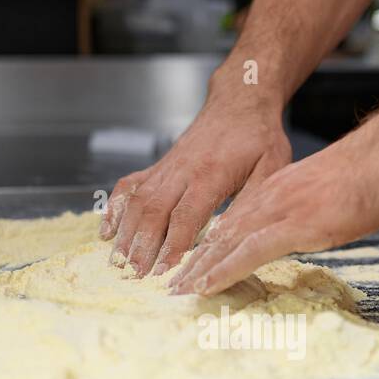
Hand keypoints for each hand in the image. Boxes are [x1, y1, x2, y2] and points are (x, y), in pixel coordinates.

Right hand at [101, 81, 291, 276]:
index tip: (163, 272)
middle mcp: (182, 170)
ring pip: (137, 202)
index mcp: (211, 174)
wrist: (240, 101)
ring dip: (126, 233)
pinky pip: (129, 186)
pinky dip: (114, 208)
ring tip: (118, 263)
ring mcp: (166, 168)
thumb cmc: (259, 137)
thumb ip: (252, 202)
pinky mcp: (159, 166)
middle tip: (134, 276)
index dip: (172, 245)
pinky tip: (107, 231)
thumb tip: (236, 237)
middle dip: (141, 246)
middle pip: (154, 212)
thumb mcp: (271, 168)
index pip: (186, 215)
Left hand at [169, 121, 378, 295]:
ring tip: (178, 291)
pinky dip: (224, 269)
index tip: (191, 266)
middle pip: (222, 234)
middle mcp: (270, 198)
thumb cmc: (371, 176)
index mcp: (278, 190)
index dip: (210, 246)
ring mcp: (280, 210)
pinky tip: (207, 285)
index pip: (234, 222)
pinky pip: (250, 251)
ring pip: (227, 243)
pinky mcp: (295, 224)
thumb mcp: (329, 195)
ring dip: (199, 269)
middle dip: (194, 262)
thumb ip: (308, 213)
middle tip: (171, 285)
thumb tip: (304, 232)